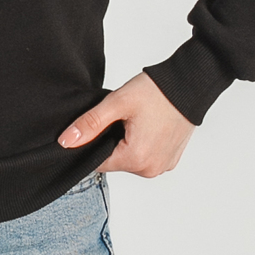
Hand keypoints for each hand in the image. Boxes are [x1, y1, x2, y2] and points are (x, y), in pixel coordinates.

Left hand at [57, 71, 194, 177]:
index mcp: (136, 159)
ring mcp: (163, 166)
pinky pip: (146, 157)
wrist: (188, 85)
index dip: (93, 143)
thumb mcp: (117, 103)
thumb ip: (89, 124)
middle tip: (120, 118)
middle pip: (115, 161)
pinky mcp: (171, 160)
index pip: (98, 162)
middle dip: (111, 141)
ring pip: (130, 159)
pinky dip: (142, 144)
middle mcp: (151, 169)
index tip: (100, 124)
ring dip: (126, 143)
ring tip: (135, 120)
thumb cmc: (156, 92)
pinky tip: (146, 125)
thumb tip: (65, 142)